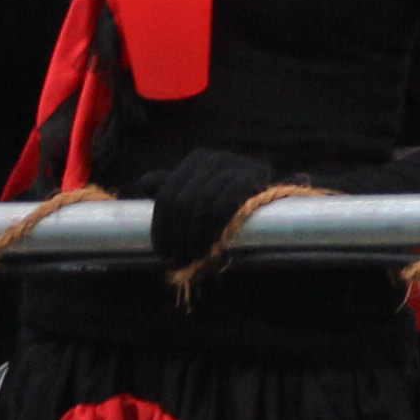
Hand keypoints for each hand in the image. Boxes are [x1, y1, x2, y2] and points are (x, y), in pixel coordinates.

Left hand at [143, 146, 279, 273]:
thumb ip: (173, 188)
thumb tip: (140, 186)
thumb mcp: (201, 193)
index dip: (161, 227)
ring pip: (200, 203)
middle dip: (177, 236)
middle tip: (178, 262)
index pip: (167, 194)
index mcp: (198, 160)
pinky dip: (213, 230)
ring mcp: (235, 165)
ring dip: (194, 237)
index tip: (162, 253)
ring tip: (194, 259)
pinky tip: (212, 249)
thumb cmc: (234, 202)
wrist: (278, 201)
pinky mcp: (253, 178)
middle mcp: (215, 158)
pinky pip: (222, 205)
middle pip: (182, 200)